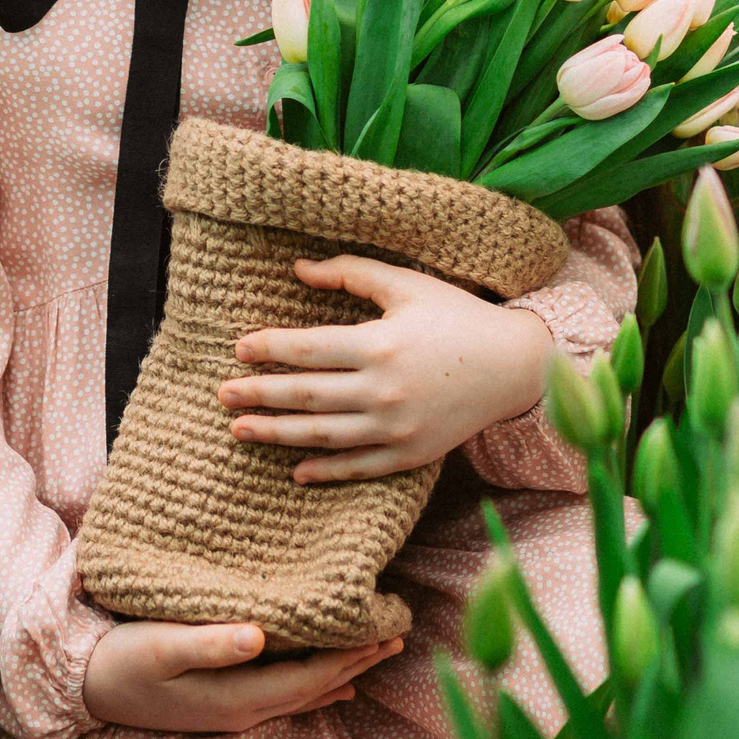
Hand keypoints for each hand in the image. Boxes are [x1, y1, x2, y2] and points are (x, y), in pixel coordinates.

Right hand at [81, 619, 402, 732]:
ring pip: (304, 691)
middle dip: (357, 661)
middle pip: (315, 686)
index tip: (383, 629)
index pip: (309, 677)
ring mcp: (235, 708)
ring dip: (341, 670)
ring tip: (375, 649)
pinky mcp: (224, 699)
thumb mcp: (162, 646)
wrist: (86, 685)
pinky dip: (313, 681)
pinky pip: (284, 692)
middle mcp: (244, 709)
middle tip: (396, 633)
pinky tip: (330, 681)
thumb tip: (260, 636)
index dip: (349, 655)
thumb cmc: (122, 659)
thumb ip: (210, 643)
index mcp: (236, 696)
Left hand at [217, 256, 555, 482]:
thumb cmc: (456, 316)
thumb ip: (350, 273)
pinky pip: (360, 467)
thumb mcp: (405, 284)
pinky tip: (296, 471)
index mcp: (379, 343)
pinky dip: (327, 471)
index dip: (268, 348)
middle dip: (258, 395)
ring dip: (278, 434)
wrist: (516, 366)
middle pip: (305, 395)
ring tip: (241, 431)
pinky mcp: (412, 454)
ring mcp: (397, 426)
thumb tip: (297, 267)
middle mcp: (384, 389)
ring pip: (324, 435)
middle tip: (222, 395)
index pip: (307, 349)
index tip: (238, 349)